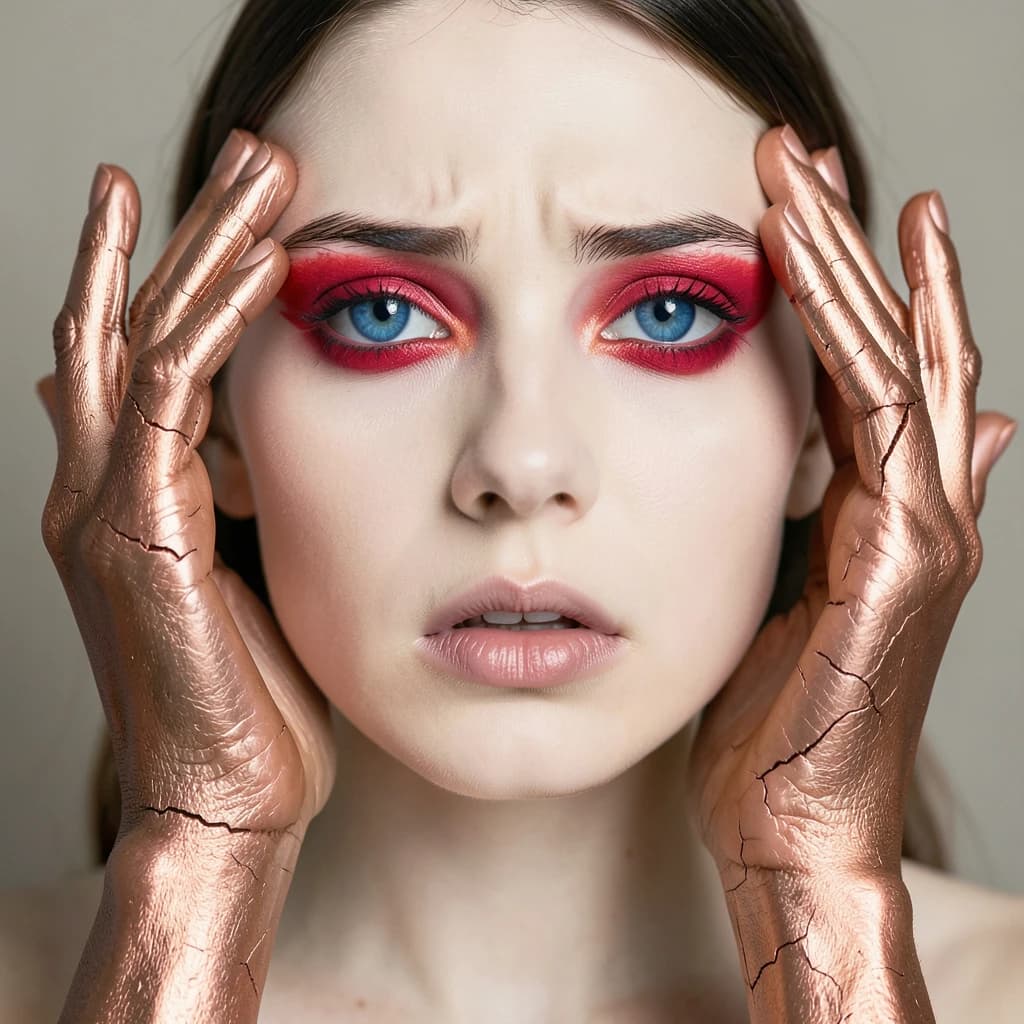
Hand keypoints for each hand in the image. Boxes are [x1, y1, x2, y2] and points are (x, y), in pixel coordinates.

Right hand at [36, 131, 335, 843]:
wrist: (228, 797)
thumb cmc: (249, 699)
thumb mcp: (238, 579)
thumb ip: (220, 500)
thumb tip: (216, 438)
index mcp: (127, 499)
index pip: (139, 354)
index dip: (168, 270)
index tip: (223, 207)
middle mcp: (100, 489)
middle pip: (135, 322)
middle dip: (191, 228)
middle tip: (252, 151)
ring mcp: (108, 505)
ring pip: (147, 336)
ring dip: (204, 245)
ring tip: (262, 170)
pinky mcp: (140, 529)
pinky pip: (173, 397)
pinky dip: (216, 323)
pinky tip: (264, 266)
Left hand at [686, 124, 1016, 889]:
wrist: (790, 824)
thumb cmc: (773, 727)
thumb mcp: (795, 602)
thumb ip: (840, 517)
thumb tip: (924, 441)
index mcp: (882, 515)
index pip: (867, 374)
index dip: (841, 284)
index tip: (799, 205)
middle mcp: (921, 508)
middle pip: (892, 346)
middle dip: (845, 245)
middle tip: (797, 153)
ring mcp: (924, 529)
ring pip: (893, 363)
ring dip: (849, 264)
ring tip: (809, 174)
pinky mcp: (904, 555)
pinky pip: (877, 418)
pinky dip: (862, 335)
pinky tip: (853, 265)